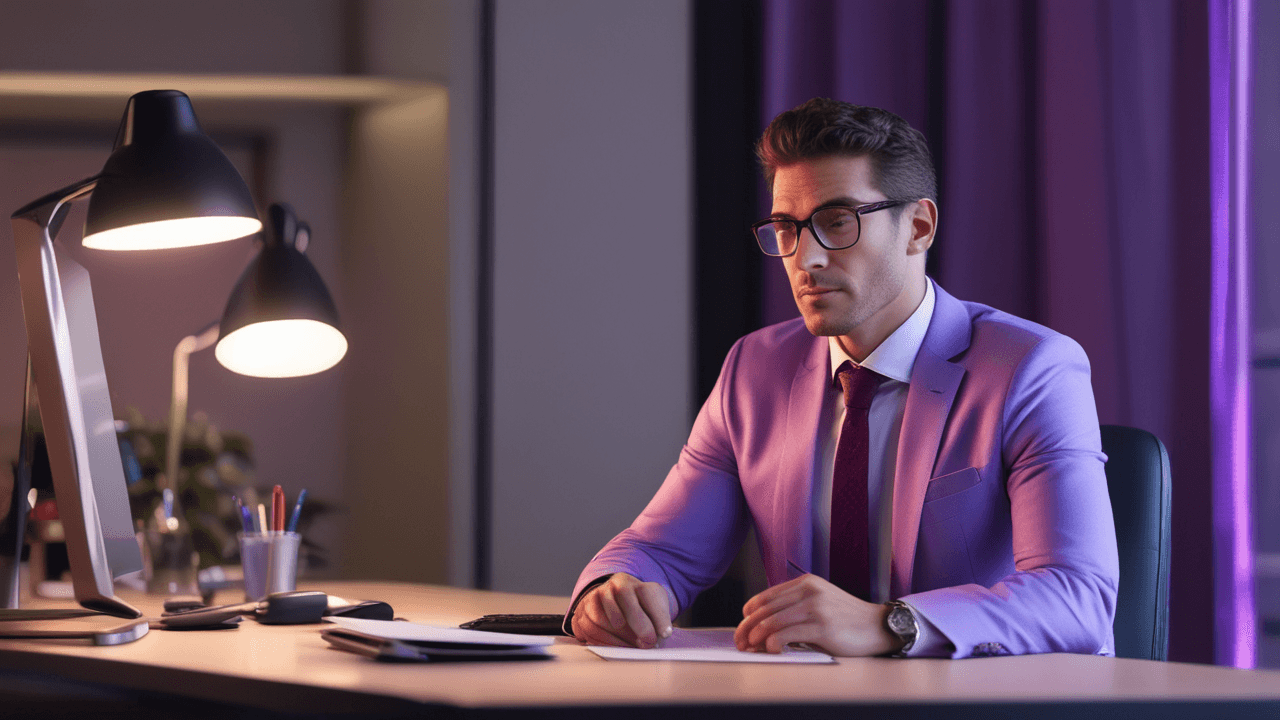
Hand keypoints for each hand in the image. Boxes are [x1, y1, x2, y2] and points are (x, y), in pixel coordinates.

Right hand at [570, 573, 672, 647]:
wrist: (611, 605)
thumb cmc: (637, 607)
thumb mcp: (652, 605)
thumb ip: (659, 617)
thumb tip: (663, 633)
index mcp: (631, 581)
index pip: (646, 594)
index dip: (658, 616)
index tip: (666, 633)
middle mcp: (612, 585)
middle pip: (626, 602)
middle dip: (640, 627)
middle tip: (649, 643)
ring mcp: (595, 598)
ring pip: (607, 617)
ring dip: (623, 637)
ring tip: (635, 647)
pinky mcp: (583, 613)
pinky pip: (592, 630)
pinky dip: (608, 642)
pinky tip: (620, 647)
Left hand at [734, 574, 900, 655]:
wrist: (878, 626)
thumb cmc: (846, 619)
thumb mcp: (819, 602)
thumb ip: (794, 608)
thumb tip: (762, 627)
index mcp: (806, 583)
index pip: (765, 596)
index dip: (748, 614)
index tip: (743, 628)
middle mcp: (809, 591)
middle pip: (765, 609)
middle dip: (746, 628)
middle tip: (740, 643)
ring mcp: (816, 607)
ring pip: (772, 621)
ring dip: (756, 638)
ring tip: (751, 649)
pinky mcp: (822, 626)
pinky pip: (786, 634)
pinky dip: (772, 644)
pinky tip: (772, 650)